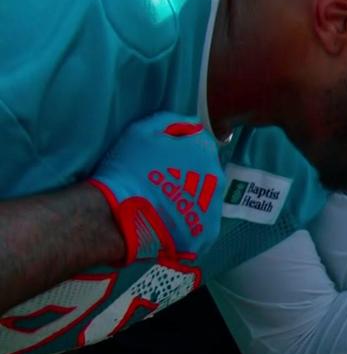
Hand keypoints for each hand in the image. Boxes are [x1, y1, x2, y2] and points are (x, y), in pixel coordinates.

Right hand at [87, 112, 225, 265]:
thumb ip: (171, 122)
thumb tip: (190, 123)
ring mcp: (215, 206)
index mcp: (204, 150)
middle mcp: (218, 177)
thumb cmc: (129, 168)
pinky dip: (189, 220)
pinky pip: (201, 221)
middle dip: (190, 171)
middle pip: (206, 169)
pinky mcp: (208, 231)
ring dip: (191, 196)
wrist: (121, 214)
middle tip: (163, 179)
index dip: (181, 146)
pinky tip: (170, 221)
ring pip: (206, 196)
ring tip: (165, 202)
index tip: (163, 156)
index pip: (200, 141)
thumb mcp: (142, 131)